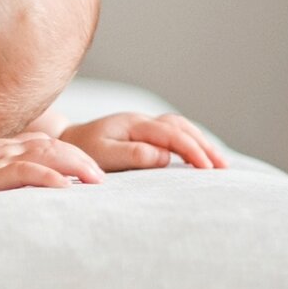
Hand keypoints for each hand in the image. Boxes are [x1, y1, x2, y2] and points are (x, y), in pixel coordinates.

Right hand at [0, 133, 105, 198]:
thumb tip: (16, 180)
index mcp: (2, 148)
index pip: (44, 143)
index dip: (69, 153)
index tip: (88, 167)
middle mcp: (6, 150)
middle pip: (54, 147)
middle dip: (82, 160)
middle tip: (101, 177)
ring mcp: (0, 160)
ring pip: (47, 155)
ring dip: (75, 165)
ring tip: (96, 180)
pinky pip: (25, 172)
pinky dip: (47, 177)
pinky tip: (64, 186)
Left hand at [59, 112, 226, 171]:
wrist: (64, 141)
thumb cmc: (81, 150)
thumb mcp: (103, 154)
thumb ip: (133, 154)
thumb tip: (166, 156)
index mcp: (133, 124)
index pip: (172, 134)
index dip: (192, 150)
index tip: (207, 168)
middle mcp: (141, 120)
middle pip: (182, 127)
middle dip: (204, 146)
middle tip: (223, 167)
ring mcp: (143, 124)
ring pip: (180, 127)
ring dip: (201, 142)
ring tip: (219, 162)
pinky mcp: (142, 131)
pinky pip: (173, 132)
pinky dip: (190, 141)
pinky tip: (201, 155)